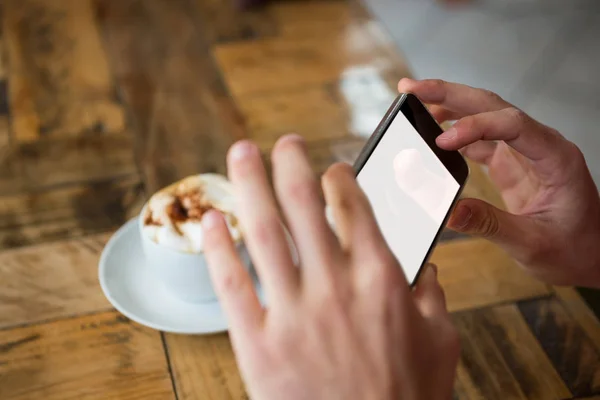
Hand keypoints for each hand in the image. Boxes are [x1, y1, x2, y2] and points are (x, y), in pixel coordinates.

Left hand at [202, 135, 459, 399]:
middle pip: (304, 206)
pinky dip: (219, 248)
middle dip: (291, 164)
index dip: (339, 179)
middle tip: (283, 142)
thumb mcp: (441, 343)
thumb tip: (428, 268)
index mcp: (380, 280)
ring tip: (242, 153)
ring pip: (264, 233)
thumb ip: (433, 298)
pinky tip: (212, 222)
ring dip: (251, 185)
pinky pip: (232, 284)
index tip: (331, 169)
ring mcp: (293, 314)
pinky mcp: (258, 344)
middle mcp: (335, 287)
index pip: (354, 209)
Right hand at [398, 78, 599, 286]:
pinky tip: (433, 131)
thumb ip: (491, 225)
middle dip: (451, 93)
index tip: (442, 141)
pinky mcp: (510, 163)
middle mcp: (540, 145)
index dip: (475, 127)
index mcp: (556, 158)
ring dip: (449, 105)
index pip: (513, 124)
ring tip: (416, 100)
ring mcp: (524, 152)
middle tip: (413, 88)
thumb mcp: (532, 244)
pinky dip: (455, 132)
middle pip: (493, 106)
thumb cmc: (574, 250)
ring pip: (484, 115)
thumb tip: (450, 212)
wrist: (590, 255)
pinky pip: (480, 139)